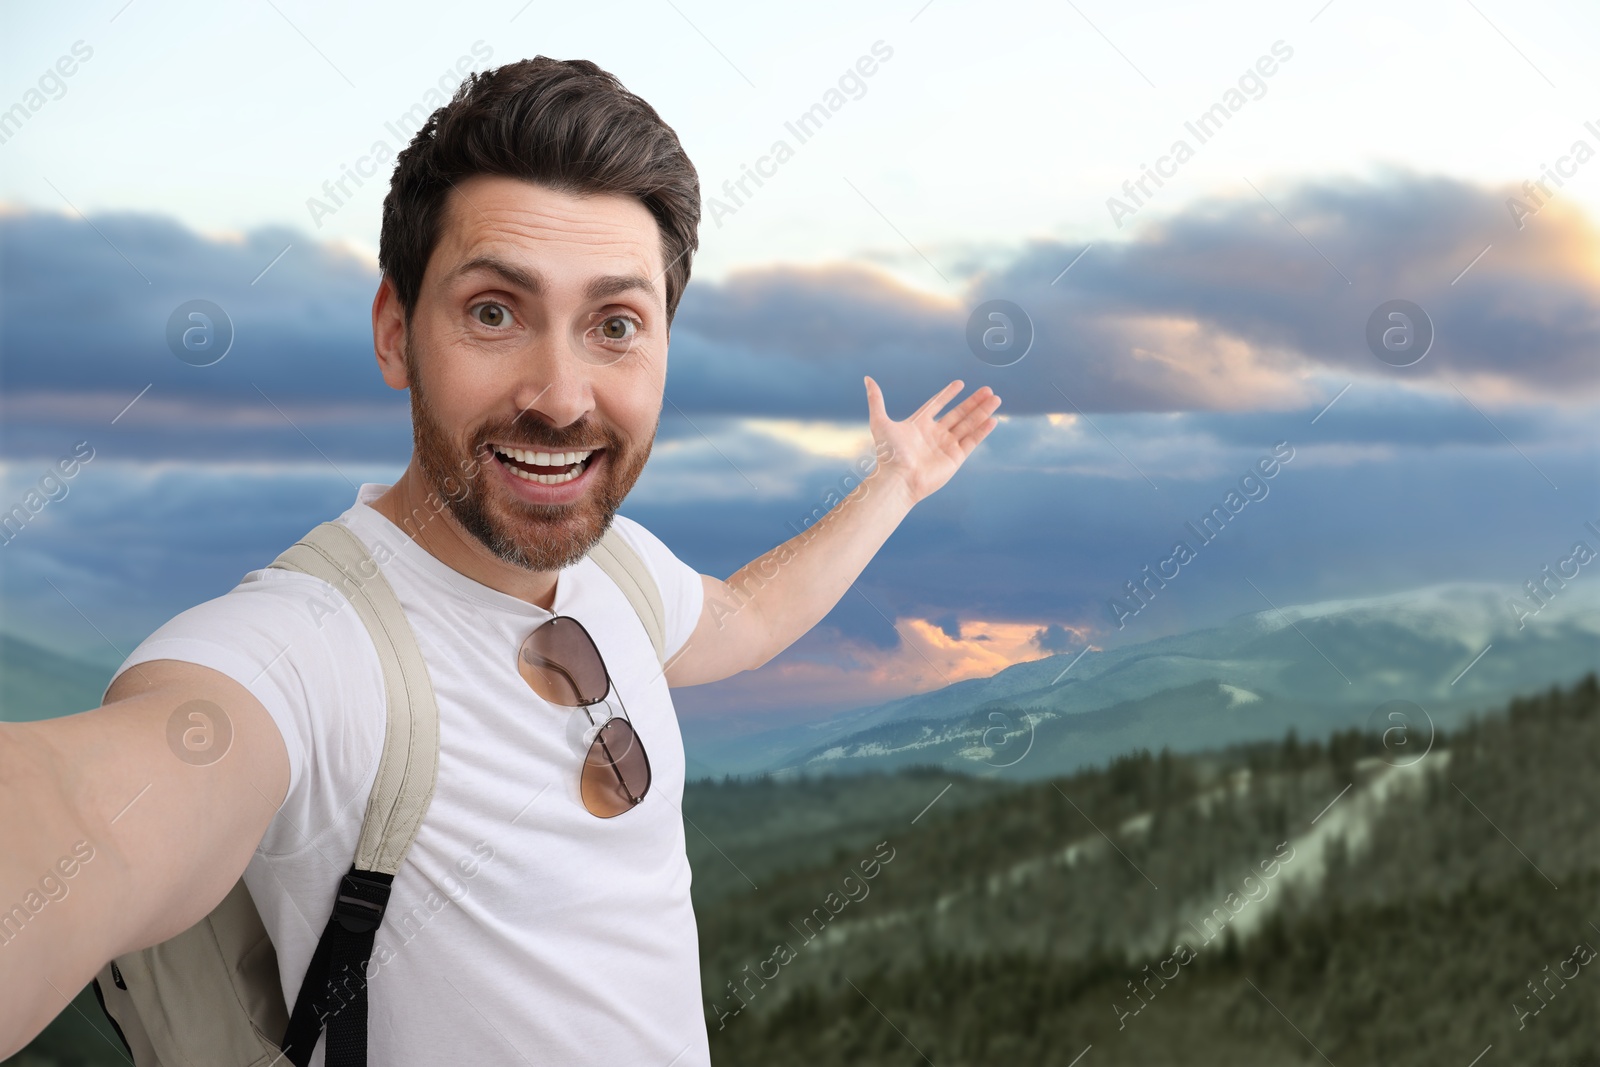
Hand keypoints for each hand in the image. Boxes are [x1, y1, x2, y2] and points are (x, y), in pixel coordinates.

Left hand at [864, 376, 1000, 504]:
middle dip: (973, 402)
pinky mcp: (955, 458)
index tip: (960, 383)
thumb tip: (867, 379)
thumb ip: (876, 400)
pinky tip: (992, 419)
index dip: (947, 394)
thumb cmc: (888, 453)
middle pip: (958, 414)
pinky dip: (982, 430)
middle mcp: (934, 435)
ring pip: (968, 425)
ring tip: (995, 399)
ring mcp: (946, 446)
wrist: (899, 478)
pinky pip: (972, 441)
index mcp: (918, 425)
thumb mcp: (880, 421)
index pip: (936, 405)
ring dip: (982, 412)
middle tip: (988, 389)